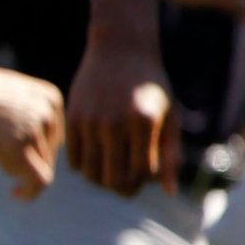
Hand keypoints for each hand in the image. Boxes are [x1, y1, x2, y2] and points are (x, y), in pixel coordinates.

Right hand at [0, 54, 61, 199]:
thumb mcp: (14, 95)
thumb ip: (33, 115)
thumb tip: (39, 147)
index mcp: (51, 99)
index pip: (54, 136)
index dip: (34, 147)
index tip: (9, 145)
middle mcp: (49, 114)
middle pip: (49, 152)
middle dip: (27, 159)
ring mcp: (35, 131)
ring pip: (42, 166)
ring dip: (17, 168)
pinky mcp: (18, 149)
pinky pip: (39, 181)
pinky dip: (31, 192)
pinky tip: (16, 194)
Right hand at [67, 33, 176, 195]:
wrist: (121, 51)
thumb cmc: (152, 88)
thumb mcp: (170, 117)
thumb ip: (172, 155)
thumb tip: (170, 193)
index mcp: (144, 123)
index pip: (142, 174)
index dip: (147, 180)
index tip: (149, 170)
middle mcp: (115, 123)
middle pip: (114, 180)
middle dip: (124, 187)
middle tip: (130, 178)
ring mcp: (90, 121)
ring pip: (91, 174)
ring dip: (104, 180)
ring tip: (116, 167)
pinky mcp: (72, 118)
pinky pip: (74, 162)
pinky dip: (87, 167)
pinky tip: (100, 156)